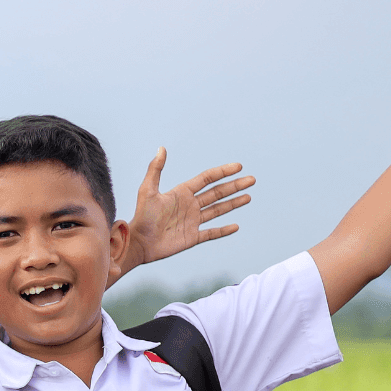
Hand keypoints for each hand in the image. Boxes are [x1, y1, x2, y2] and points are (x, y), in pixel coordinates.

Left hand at [120, 150, 252, 274]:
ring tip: (248, 196)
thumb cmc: (141, 216)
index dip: (222, 172)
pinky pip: (212, 233)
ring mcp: (193, 221)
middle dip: (234, 186)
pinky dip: (224, 231)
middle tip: (252, 179)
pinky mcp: (192, 237)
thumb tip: (161, 148)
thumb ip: (156, 169)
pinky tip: (235, 226)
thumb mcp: (148, 190)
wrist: (138, 242)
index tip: (238, 167)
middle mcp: (190, 205)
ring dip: (233, 203)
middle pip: (217, 193)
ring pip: (218, 210)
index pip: (207, 179)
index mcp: (182, 193)